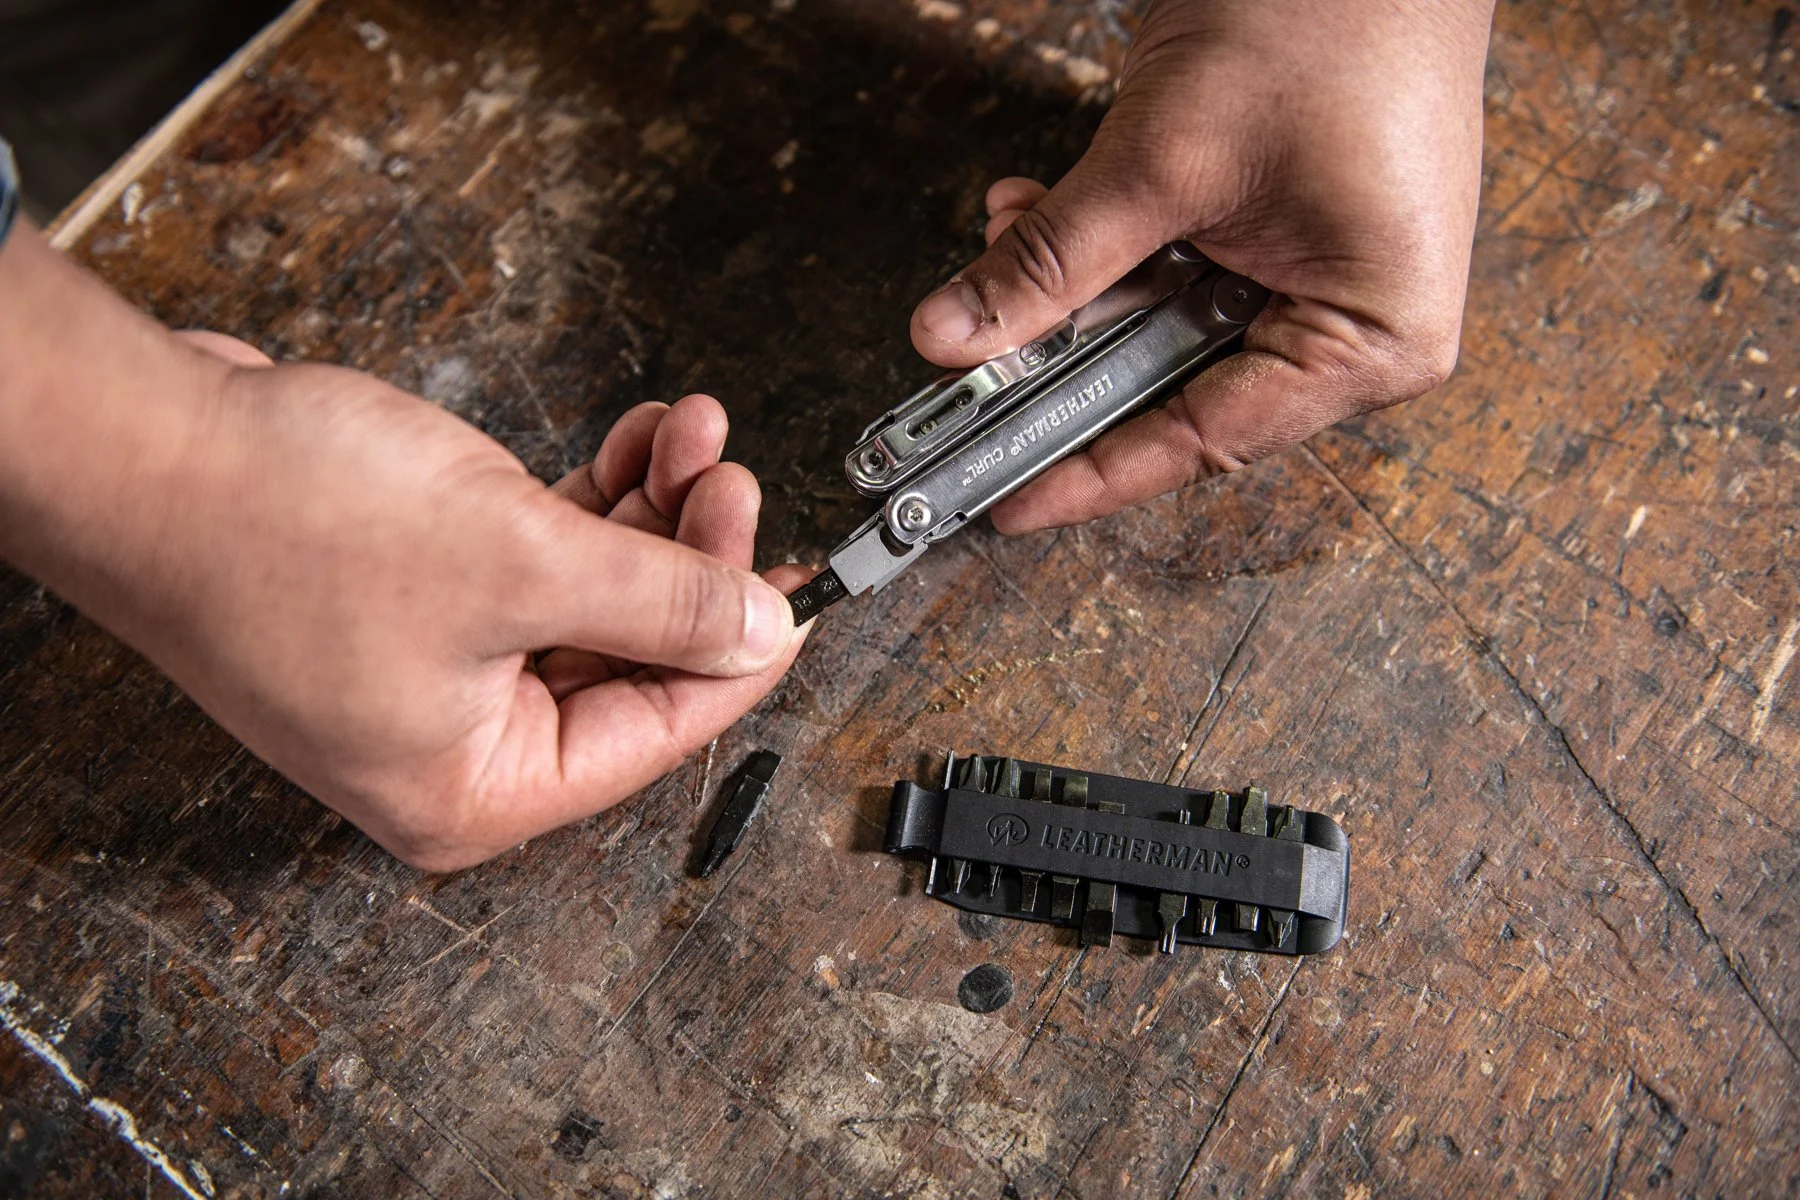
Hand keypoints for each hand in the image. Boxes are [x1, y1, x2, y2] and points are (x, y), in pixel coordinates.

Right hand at [0, 226, 804, 870]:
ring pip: (591, 600)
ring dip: (650, 516)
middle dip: (692, 556)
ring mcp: (434, 669)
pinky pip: (539, 564)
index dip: (741, 651)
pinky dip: (590, 506)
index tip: (795, 581)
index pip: (658, 732)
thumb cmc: (275, 526)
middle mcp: (456, 745)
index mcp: (476, 788)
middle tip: (732, 480)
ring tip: (691, 437)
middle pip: (630, 659)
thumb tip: (759, 630)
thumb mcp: (518, 563)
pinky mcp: (418, 596)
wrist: (142, 444)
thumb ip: (662, 603)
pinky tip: (634, 445)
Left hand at [909, 0, 1493, 530]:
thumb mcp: (1162, 163)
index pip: (1202, 441)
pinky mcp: (1287, 236)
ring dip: (1074, 289)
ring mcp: (1325, 280)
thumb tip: (952, 337)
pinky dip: (1105, 248)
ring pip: (1162, 329)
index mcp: (1374, 341)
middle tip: (974, 363)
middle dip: (1065, 358)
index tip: (1007, 503)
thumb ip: (1052, 263)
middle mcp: (1358, 329)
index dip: (1089, 474)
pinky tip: (1044, 207)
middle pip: (1177, 390)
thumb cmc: (1328, 17)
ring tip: (1014, 232)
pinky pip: (1175, 273)